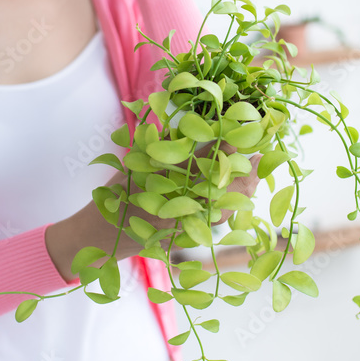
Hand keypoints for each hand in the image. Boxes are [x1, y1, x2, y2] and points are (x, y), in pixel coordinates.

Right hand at [46, 143, 261, 282]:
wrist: (100, 237)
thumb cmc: (115, 195)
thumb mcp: (134, 164)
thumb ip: (160, 146)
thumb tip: (189, 122)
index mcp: (163, 184)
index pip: (202, 162)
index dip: (225, 147)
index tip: (241, 133)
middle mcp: (176, 207)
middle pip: (222, 190)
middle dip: (243, 173)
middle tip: (259, 156)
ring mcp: (182, 226)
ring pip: (223, 210)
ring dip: (241, 192)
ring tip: (254, 174)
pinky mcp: (184, 238)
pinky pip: (214, 223)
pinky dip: (229, 208)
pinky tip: (238, 196)